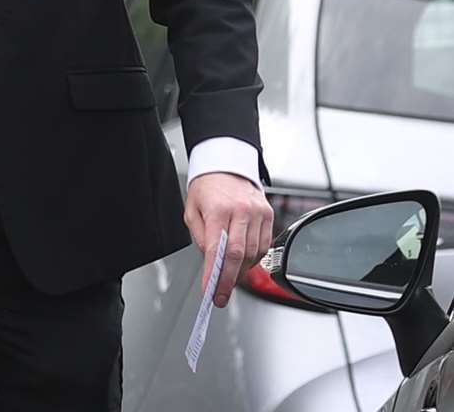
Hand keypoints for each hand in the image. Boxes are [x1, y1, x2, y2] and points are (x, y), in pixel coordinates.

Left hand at [185, 172, 273, 306]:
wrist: (227, 166)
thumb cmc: (207, 188)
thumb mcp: (192, 210)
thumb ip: (200, 236)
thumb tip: (210, 260)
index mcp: (219, 209)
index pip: (217, 249)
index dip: (214, 274)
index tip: (210, 291)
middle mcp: (242, 211)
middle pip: (239, 255)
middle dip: (229, 280)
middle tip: (221, 296)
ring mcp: (258, 214)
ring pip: (254, 254)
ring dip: (241, 272)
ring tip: (229, 279)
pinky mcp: (269, 215)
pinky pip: (264, 246)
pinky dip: (253, 260)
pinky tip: (243, 263)